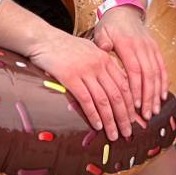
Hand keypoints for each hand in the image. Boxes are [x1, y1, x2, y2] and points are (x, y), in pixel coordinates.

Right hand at [26, 28, 142, 141]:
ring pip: (103, 100)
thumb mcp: (88, 51)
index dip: (130, 104)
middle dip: (123, 116)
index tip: (132, 119)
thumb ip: (100, 65)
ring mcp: (85, 71)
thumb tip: (110, 85)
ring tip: (113, 135)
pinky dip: (93, 115)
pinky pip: (86, 100)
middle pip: (117, 95)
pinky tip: (97, 126)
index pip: (124, 85)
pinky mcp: (70, 77)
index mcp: (105, 58)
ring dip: (110, 121)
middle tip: (127, 132)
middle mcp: (99, 64)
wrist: (43, 39)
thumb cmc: (64, 47)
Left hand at [93, 3, 167, 121]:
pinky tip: (162, 96)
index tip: (134, 105)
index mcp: (127, 44)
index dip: (136, 88)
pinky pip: (162, 68)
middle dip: (147, 97)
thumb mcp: (101, 31)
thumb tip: (103, 51)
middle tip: (145, 115)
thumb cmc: (110, 25)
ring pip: (157, 74)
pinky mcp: (156, 49)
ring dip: (156, 94)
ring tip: (154, 110)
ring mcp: (151, 48)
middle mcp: (142, 47)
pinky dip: (163, 83)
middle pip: (148, 75)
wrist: (125, 10)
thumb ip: (102, 42)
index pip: (134, 69)